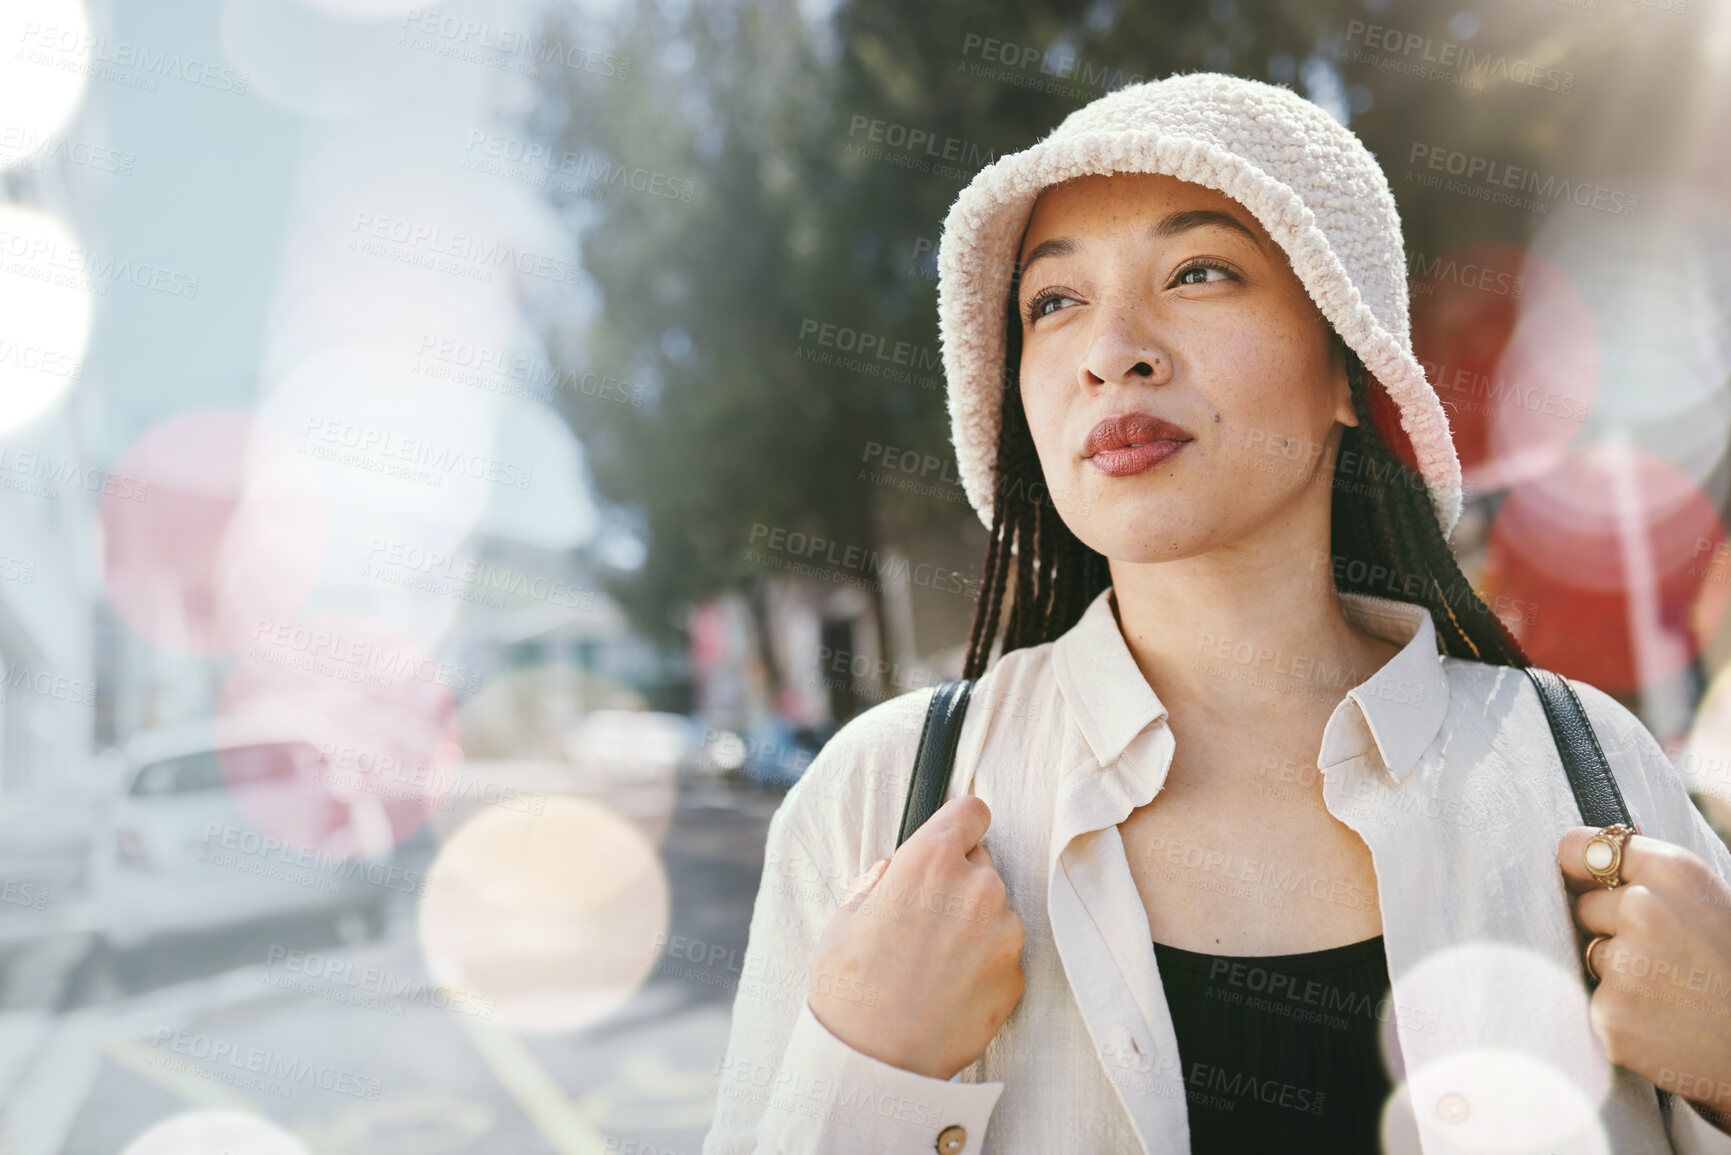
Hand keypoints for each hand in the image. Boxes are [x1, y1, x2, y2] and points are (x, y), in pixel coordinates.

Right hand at [808, 795, 1025, 1079]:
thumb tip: (898, 871)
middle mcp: (977, 887)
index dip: (960, 825)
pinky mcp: (1016, 974)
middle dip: (959, 883)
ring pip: (994, 911)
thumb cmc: (849, 987)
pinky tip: (948, 989)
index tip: (953, 840)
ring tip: (932, 965)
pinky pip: (1003, 953)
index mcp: (931, 860)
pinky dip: (984, 965)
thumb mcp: (847, 915)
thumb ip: (883, 881)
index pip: (972, 811)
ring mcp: (1004, 932)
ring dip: (974, 926)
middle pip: (982, 863)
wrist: (874, 1061)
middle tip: (924, 921)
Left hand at [1559, 826, 1730, 1131]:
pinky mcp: (1611, 1013)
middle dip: (1607, 929)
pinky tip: (1662, 1024)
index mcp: (1674, 872)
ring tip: (1670, 993)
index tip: (1586, 883)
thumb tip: (1590, 852)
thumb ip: (1651, 878)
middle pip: (1581, 907)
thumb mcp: (1710, 903)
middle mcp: (1645, 908)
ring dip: (1615, 974)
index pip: (1580, 848)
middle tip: (1662, 958)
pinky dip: (1619, 1014)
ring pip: (1589, 956)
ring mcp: (1625, 963)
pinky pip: (1594, 1001)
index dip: (1580, 870)